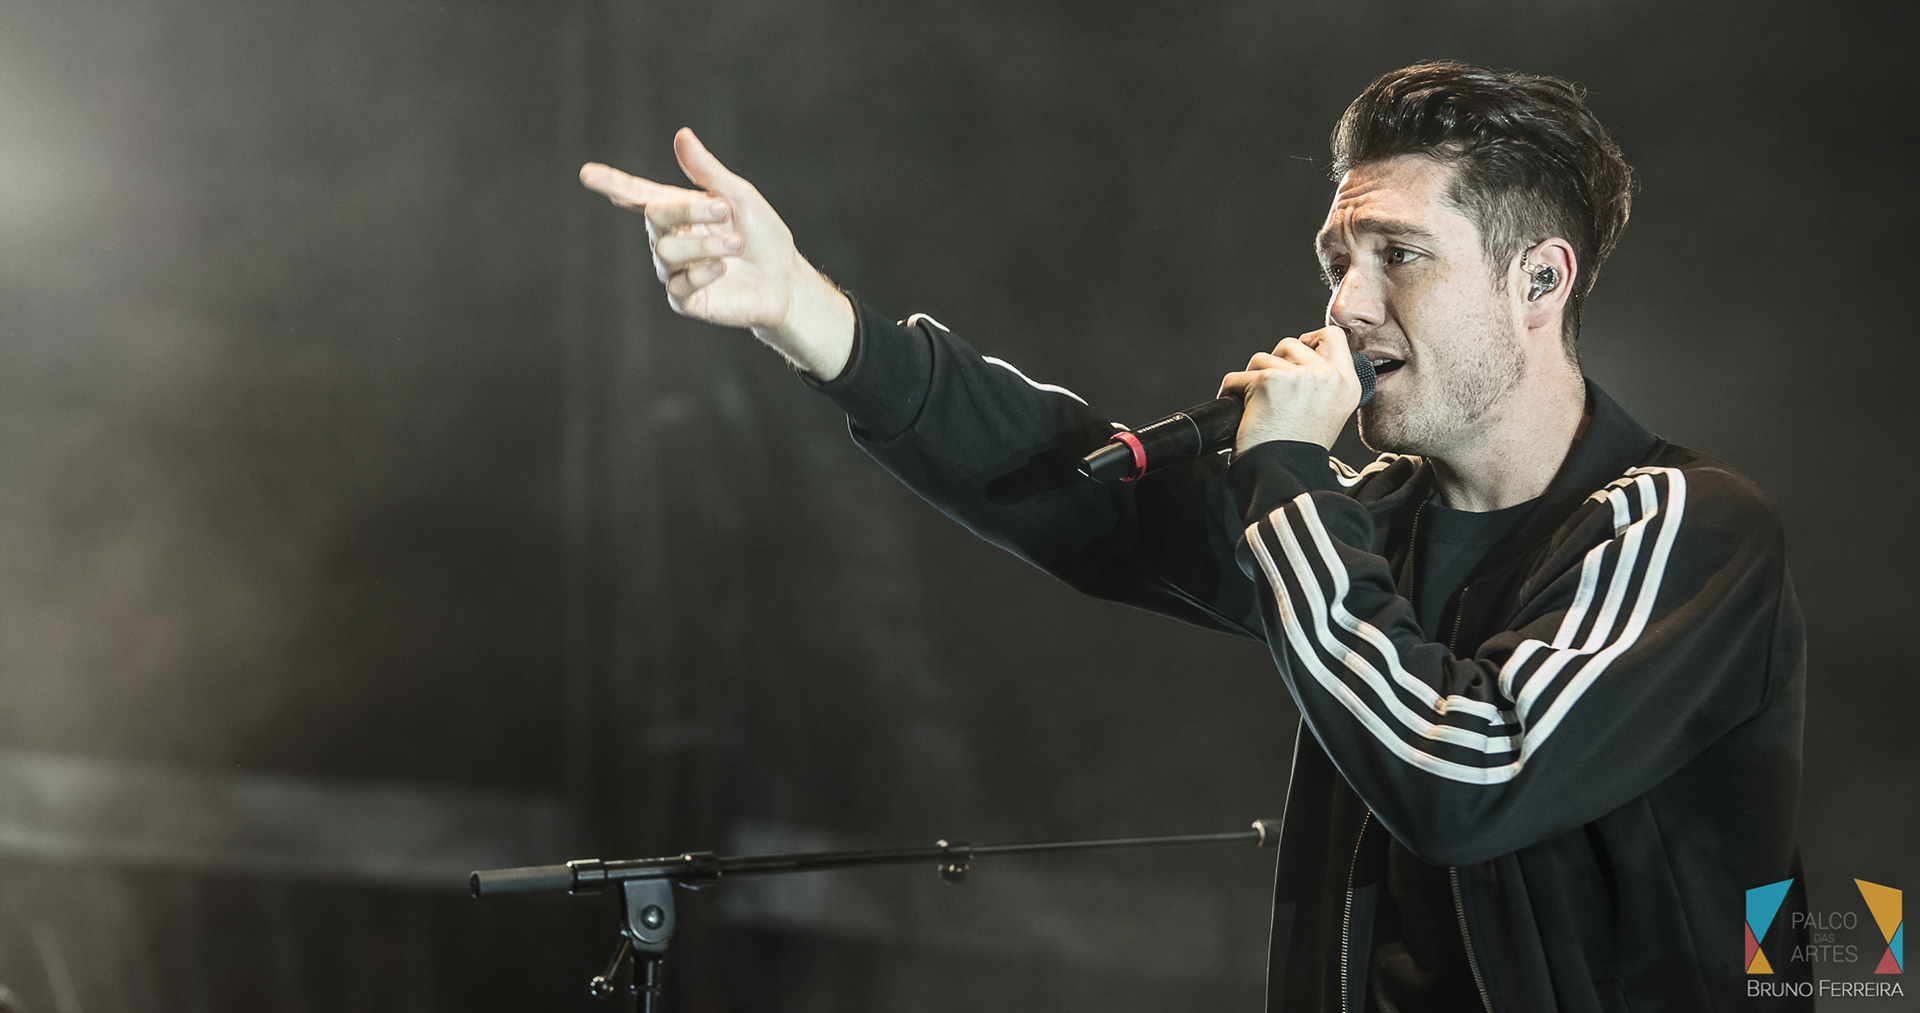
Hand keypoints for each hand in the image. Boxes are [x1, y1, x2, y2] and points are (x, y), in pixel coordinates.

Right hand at [579, 128, 853, 378]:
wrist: (784, 280)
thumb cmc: (762, 235)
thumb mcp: (740, 197)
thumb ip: (708, 172)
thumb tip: (681, 135)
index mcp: (679, 210)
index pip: (637, 195)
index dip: (612, 184)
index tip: (586, 173)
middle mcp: (670, 238)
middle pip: (654, 217)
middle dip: (689, 210)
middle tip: (725, 209)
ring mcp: (674, 271)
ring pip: (667, 251)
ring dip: (705, 245)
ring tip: (737, 246)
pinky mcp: (684, 299)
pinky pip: (678, 285)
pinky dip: (702, 273)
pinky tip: (723, 268)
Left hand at [1217, 326, 1362, 452]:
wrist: (1284, 475)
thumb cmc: (1299, 451)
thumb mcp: (1328, 413)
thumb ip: (1322, 383)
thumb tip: (1300, 356)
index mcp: (1348, 385)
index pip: (1333, 336)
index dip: (1311, 339)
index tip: (1295, 357)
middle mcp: (1328, 377)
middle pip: (1291, 344)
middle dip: (1275, 362)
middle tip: (1270, 391)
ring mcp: (1298, 377)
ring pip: (1262, 358)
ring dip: (1253, 378)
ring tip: (1258, 407)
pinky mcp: (1268, 382)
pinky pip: (1237, 377)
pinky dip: (1231, 392)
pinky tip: (1239, 411)